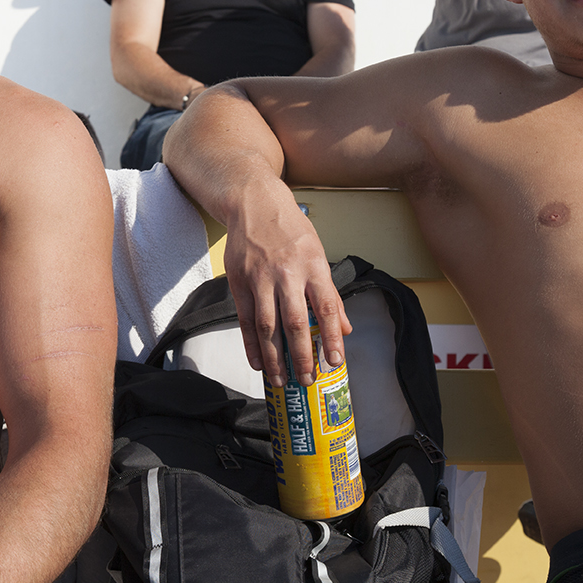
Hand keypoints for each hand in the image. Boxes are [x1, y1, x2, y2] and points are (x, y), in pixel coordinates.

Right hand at [223, 187, 350, 386]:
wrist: (254, 203)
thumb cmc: (290, 228)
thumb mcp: (318, 253)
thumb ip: (330, 292)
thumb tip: (344, 327)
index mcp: (313, 265)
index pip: (327, 307)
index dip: (332, 337)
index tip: (336, 361)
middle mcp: (286, 273)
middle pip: (295, 322)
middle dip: (302, 355)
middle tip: (307, 379)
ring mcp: (259, 278)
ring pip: (267, 326)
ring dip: (274, 357)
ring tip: (281, 379)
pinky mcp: (239, 282)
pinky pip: (245, 319)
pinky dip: (251, 344)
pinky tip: (258, 362)